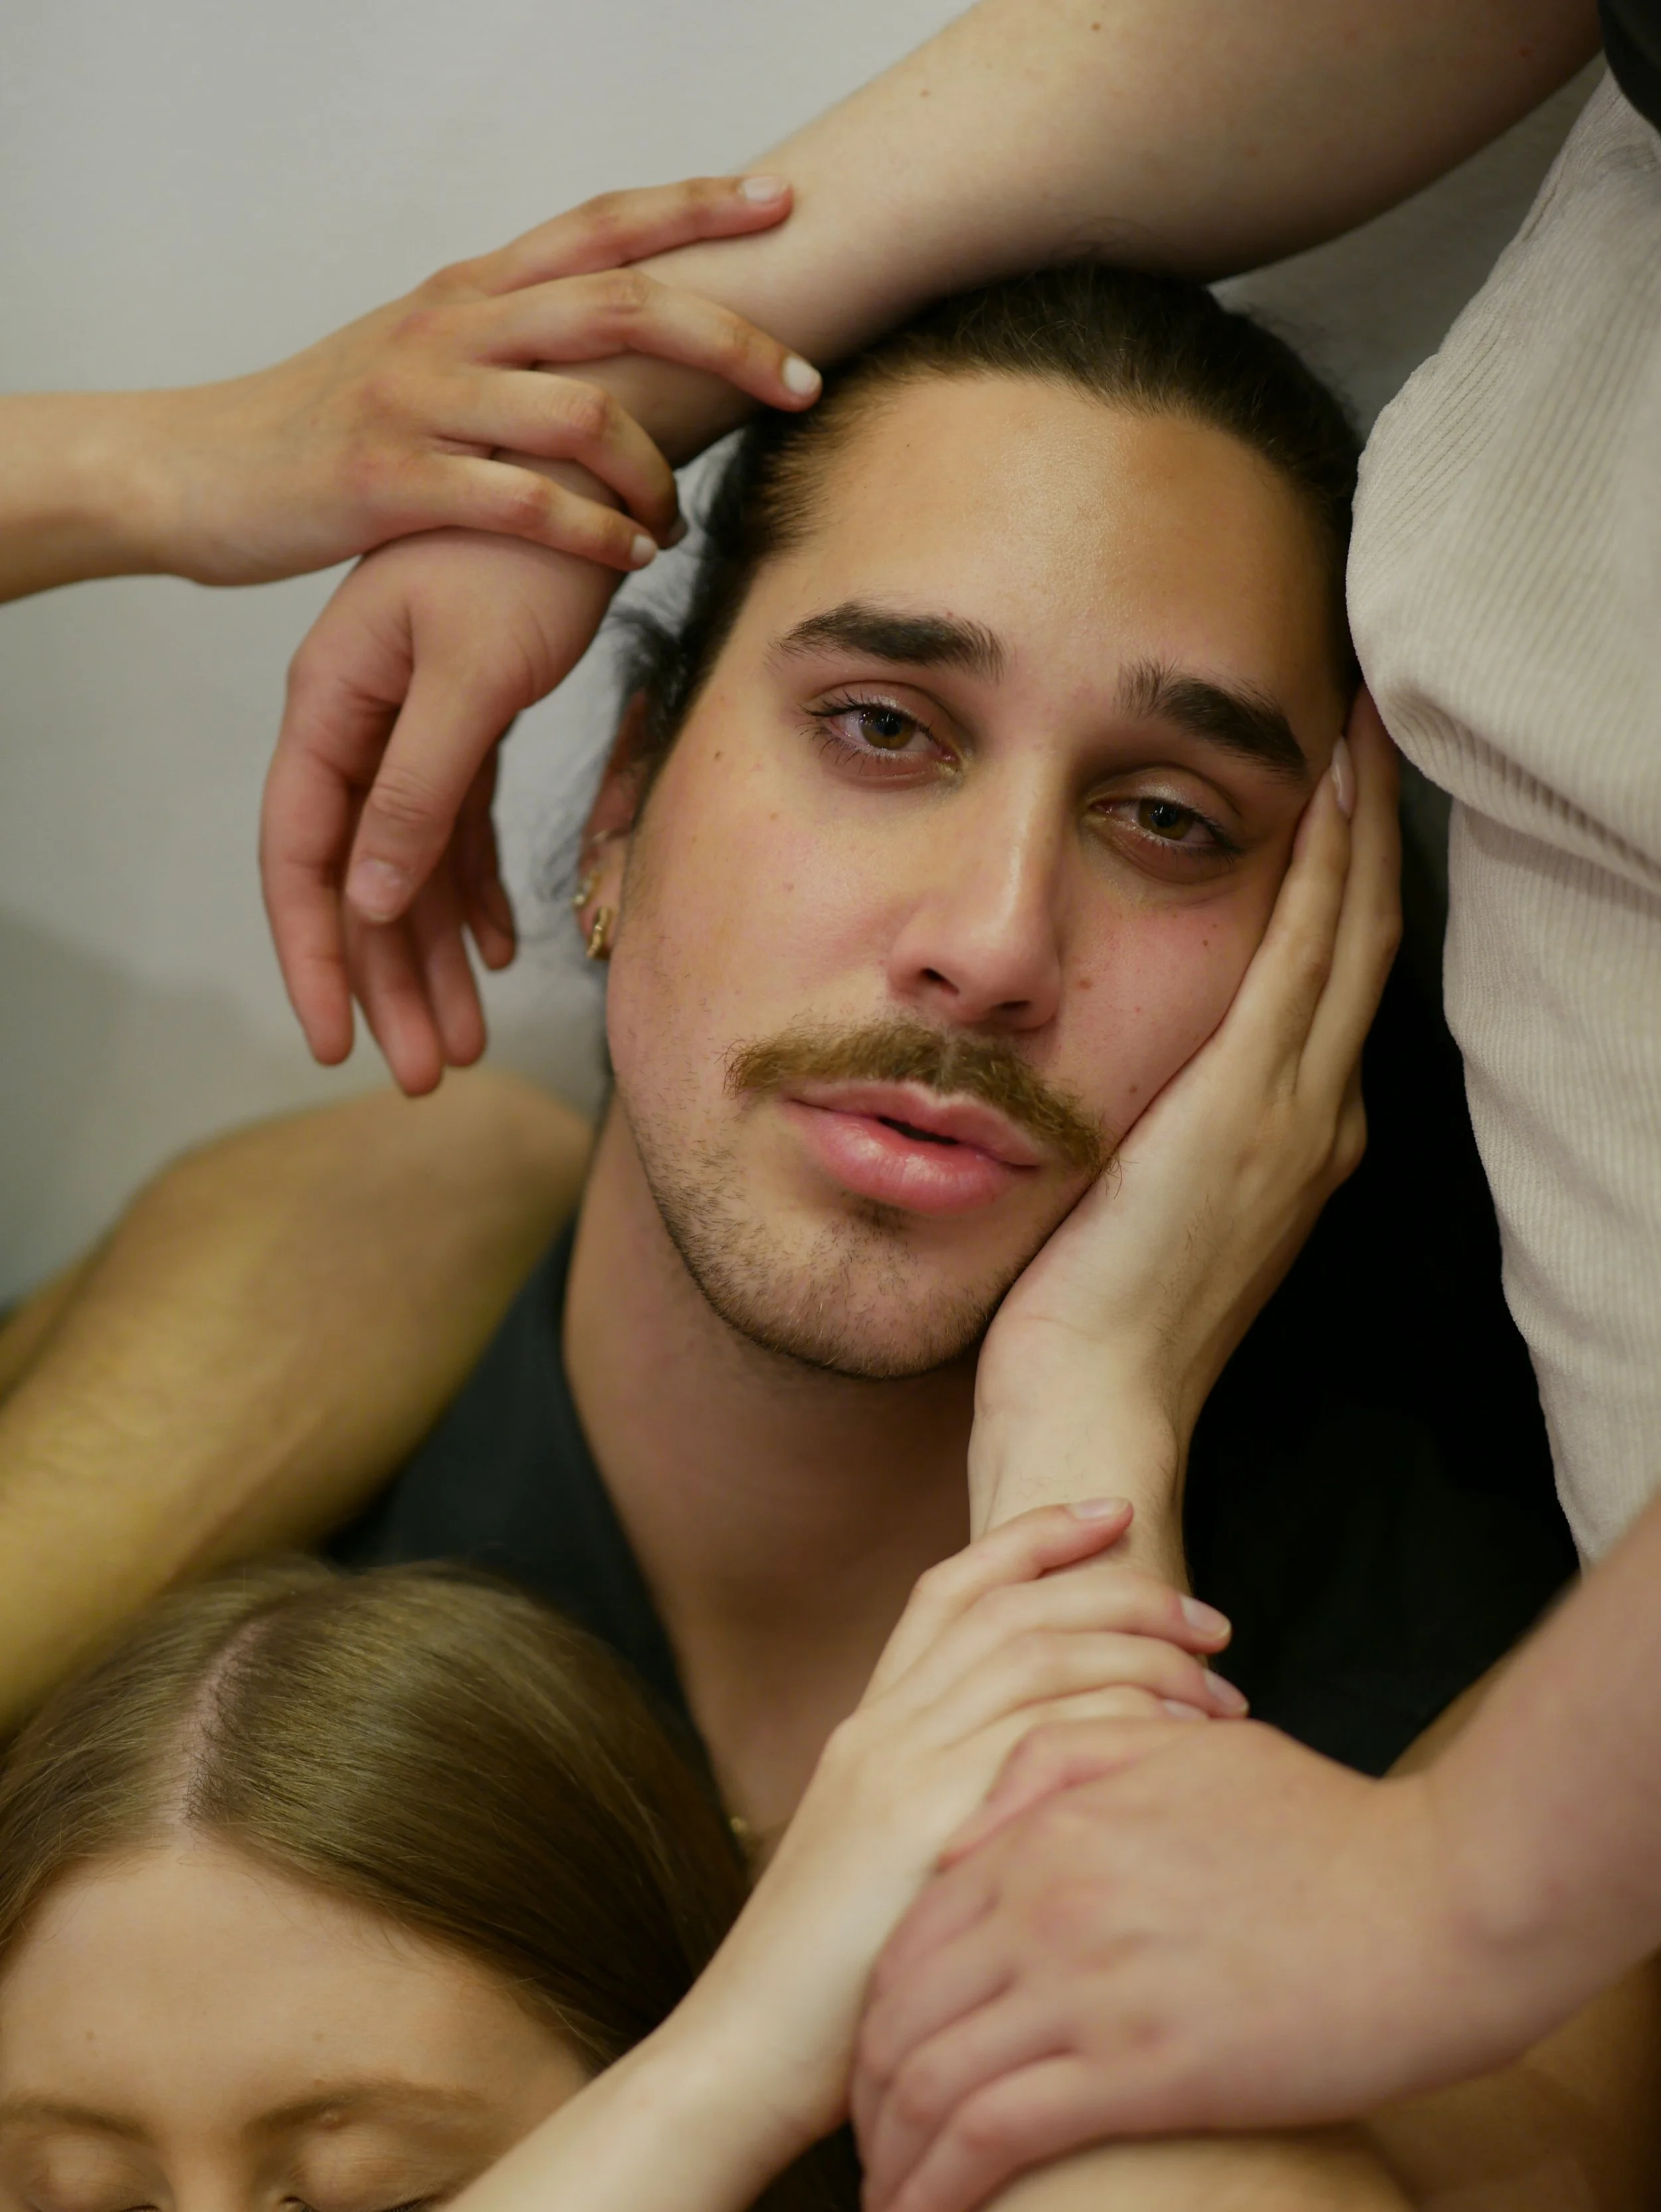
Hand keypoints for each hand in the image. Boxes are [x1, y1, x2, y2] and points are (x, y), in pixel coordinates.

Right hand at [153, 174, 812, 585]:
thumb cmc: (319, 426)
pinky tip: (629, 556)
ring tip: (674, 518)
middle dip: (730, 339)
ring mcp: (421, 400)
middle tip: (803, 382)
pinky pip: (524, 502)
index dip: (695, 206)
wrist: (195, 471)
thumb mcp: (419, 358)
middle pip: (623, 304)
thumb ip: (506, 342)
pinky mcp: (391, 479)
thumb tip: (604, 349)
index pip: (600, 226)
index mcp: (468, 292)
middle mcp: (453, 326)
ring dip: (656, 469)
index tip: (781, 202)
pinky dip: (595, 531)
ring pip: (584, 408)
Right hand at [262, 528, 618, 1086]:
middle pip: (358, 881)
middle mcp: (361, 720)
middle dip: (387, 984)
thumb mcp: (470, 678)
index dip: (316, 958)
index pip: (303, 857)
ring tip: (462, 1044)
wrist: (590, 464)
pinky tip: (499, 947)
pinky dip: (475, 890)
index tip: (337, 1047)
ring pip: (410, 865)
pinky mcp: (467, 717)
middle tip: (421, 1077)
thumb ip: (417, 787)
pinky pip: (459, 827)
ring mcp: (412, 721)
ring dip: (434, 955)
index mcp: (334, 705)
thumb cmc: (524, 554)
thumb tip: (369, 899)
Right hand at [683, 1505, 1241, 2158]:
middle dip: (1124, 1594)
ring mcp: (900, 1769)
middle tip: (1212, 1620)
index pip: (952, 1588)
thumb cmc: (833, 1982)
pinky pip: (1042, 1732)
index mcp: (870, 1727)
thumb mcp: (884, 1866)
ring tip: (1220, 1689)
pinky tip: (1178, 1738)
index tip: (1115, 1512)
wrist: (745, 2054)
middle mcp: (883, 1728)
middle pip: (1017, 1609)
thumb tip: (1049, 1779)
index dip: (1034, 1536)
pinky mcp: (925, 1824)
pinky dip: (1119, 1715)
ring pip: (1039, 1655)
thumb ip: (948, 1803)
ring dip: (1143, 1655)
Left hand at [852, 1718, 1531, 2211]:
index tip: (880, 2061)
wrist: (1438, 1901)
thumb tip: (969, 1832)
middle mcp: (1046, 1900)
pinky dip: (939, 2184)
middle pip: (902, 2009)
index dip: (880, 2007)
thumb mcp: (1183, 1746)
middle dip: (869, 2091)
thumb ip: (1063, 1758)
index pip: (913, 1929)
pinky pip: (993, 2135)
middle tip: (872, 2143)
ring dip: (894, 2151)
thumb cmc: (1327, 1825)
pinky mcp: (1139, 2070)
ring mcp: (1087, 1986)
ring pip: (931, 2079)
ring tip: (891, 2194)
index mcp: (1050, 1827)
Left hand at [970, 696, 1399, 1528]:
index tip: (1342, 805)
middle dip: (1376, 834)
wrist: (1093, 1404)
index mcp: (1294, 1147)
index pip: (1334, 991)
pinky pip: (1303, 951)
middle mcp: (1319, 1121)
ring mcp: (1294, 1112)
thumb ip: (1155, 1139)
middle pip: (1369, 945)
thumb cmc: (1086, 1324)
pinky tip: (1327, 785)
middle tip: (1379, 728)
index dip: (1350, 891)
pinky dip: (1324, 863)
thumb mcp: (1136, 1212)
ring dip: (1360, 823)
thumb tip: (1120, 1088)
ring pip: (1353, 932)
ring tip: (1364, 726)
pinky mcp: (1244, 1103)